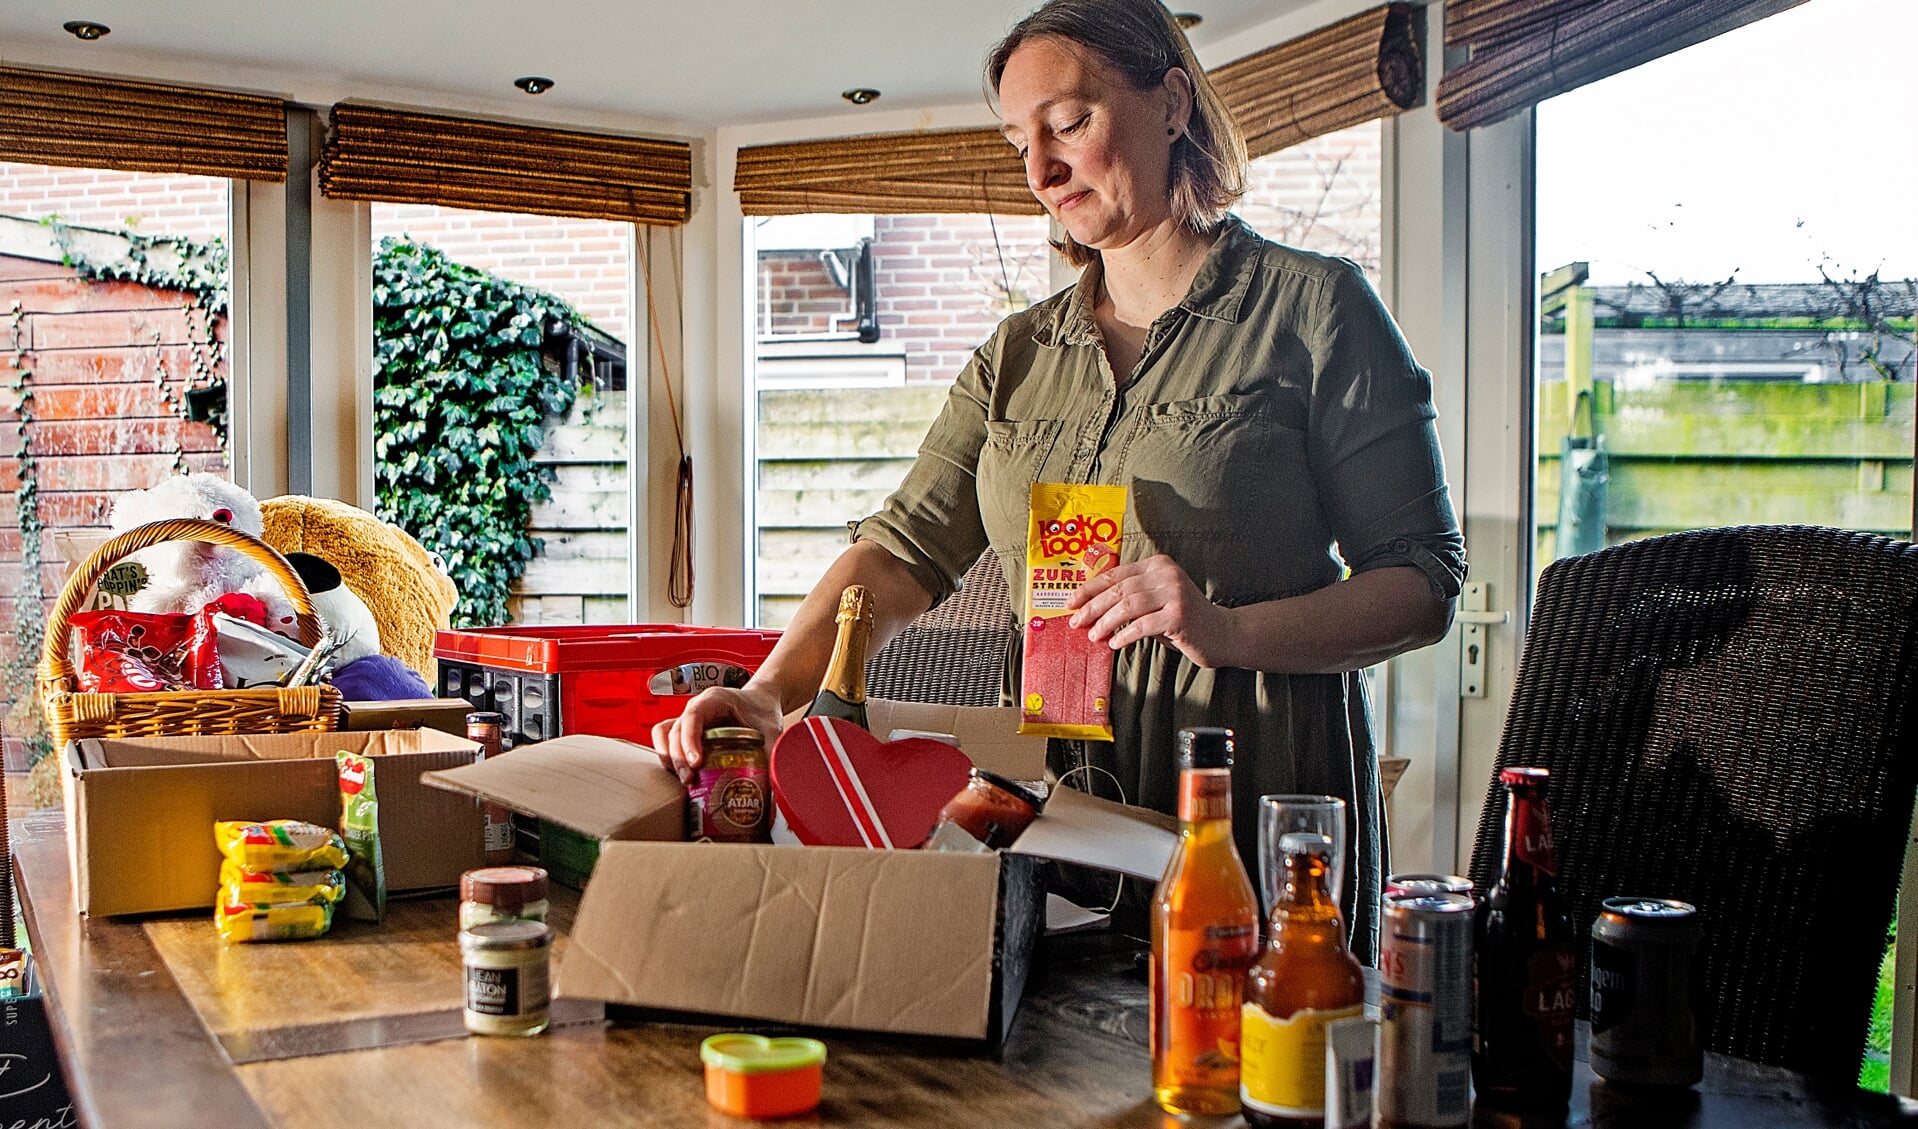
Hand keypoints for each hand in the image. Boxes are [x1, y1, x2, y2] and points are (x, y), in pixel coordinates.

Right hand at [650, 682, 785, 783]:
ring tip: (685, 780)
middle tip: (690, 781)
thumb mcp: (772, 730)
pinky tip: (680, 774)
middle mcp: (696, 708)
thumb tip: (775, 784)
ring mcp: (689, 720)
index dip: (690, 740)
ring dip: (670, 759)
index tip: (696, 764)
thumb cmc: (763, 710)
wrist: (761, 702)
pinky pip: (666, 741)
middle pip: (675, 730)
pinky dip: (668, 757)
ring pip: (665, 736)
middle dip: (679, 757)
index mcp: (714, 699)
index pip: (693, 716)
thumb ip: (773, 753)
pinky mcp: (687, 732)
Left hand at [1067, 553, 1233, 667]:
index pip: (1116, 574)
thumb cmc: (1183, 620)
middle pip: (1119, 589)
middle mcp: (1166, 574)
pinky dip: (1125, 635)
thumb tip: (1090, 609)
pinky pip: (1143, 625)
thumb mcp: (1156, 602)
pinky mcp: (1179, 615)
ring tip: (1093, 635)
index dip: (1089, 588)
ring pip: (1128, 606)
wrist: (1223, 633)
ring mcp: (1175, 593)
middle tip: (1076, 621)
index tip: (1070, 602)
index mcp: (1158, 565)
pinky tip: (1115, 643)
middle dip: (1092, 606)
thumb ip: (1131, 599)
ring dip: (1105, 622)